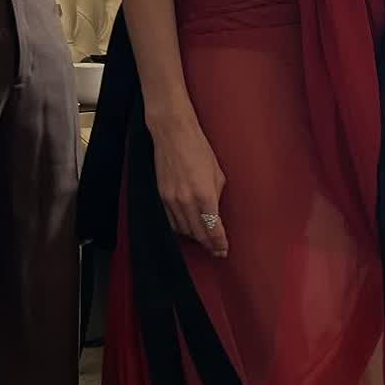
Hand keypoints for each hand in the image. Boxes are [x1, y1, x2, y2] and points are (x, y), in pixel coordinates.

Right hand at [151, 112, 227, 254]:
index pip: (213, 228)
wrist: (173, 134)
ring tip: (205, 241)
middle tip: (217, 250)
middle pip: (199, 233)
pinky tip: (188, 229)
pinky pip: (171, 221)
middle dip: (209, 244)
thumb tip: (214, 213)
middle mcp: (187, 200)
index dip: (219, 242)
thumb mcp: (217, 173)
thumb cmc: (198, 149)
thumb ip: (216, 196)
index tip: (223, 249)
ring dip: (195, 237)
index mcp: (204, 194)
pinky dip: (181, 228)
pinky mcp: (161, 196)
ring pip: (184, 230)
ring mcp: (171, 199)